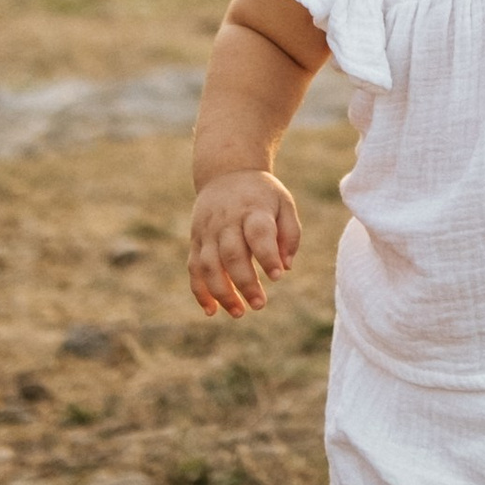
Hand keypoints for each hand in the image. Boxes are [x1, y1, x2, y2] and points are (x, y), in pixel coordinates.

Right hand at [188, 168, 301, 317]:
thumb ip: (290, 233)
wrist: (226, 172)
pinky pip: (194, 268)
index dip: (267, 256)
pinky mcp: (196, 240)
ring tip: (239, 312)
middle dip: (245, 283)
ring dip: (222, 293)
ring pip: (209, 266)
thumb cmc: (261, 194)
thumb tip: (286, 267)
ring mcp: (208, 231)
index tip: (277, 277)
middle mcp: (227, 220)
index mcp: (253, 209)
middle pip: (232, 254)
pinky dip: (200, 291)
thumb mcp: (283, 203)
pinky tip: (211, 311)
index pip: (259, 233)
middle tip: (260, 304)